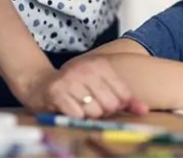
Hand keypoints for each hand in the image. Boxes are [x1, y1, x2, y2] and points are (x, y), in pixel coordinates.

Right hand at [13, 56, 147, 117]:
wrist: (39, 82)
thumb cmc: (74, 85)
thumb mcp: (100, 84)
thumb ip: (124, 97)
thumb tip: (144, 110)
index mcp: (102, 65)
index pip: (124, 95)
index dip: (119, 106)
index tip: (110, 106)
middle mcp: (87, 70)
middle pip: (111, 105)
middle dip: (103, 112)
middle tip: (92, 106)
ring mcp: (72, 80)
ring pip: (95, 112)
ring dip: (89, 116)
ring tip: (80, 106)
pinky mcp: (57, 92)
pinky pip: (77, 115)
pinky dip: (76, 117)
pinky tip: (70, 109)